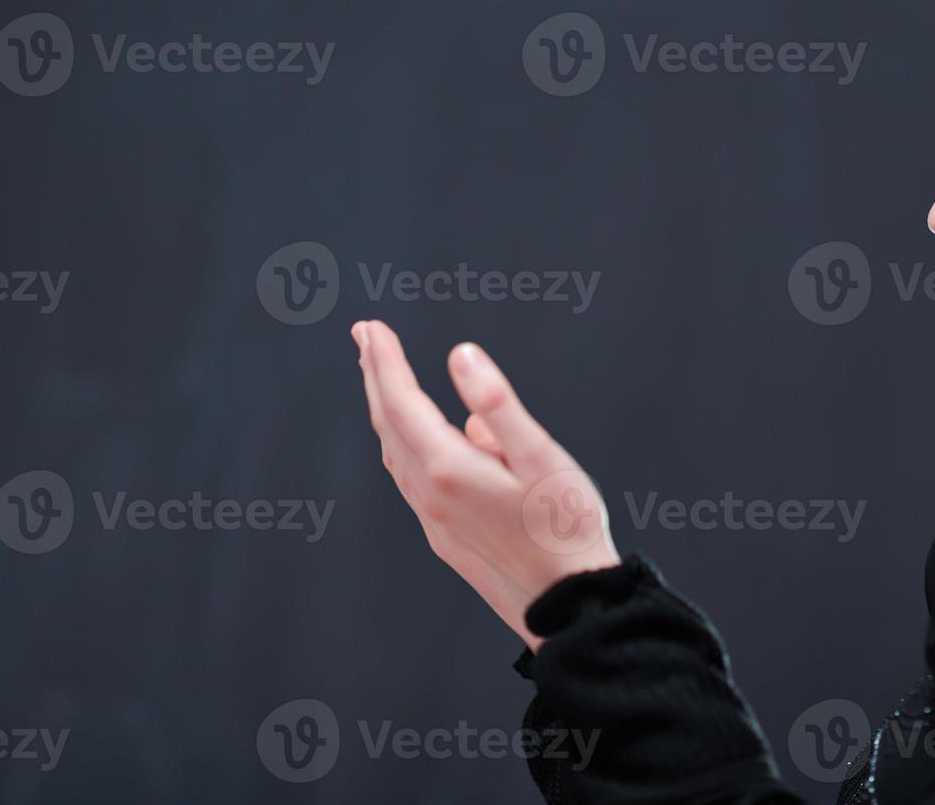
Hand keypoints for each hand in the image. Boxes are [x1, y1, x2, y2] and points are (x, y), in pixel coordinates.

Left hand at [351, 320, 618, 650]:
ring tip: (381, 376)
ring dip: (384, 409)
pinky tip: (415, 439)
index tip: (371, 326)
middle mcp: (430, 495)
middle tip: (364, 335)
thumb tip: (461, 356)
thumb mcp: (541, 456)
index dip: (386, 360)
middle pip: (388, 424)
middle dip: (375, 376)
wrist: (570, 607)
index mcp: (449, 468)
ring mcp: (434, 520)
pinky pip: (409, 478)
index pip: (402, 401)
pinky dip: (400, 442)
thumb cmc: (566, 528)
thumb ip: (498, 404)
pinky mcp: (446, 538)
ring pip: (394, 453)